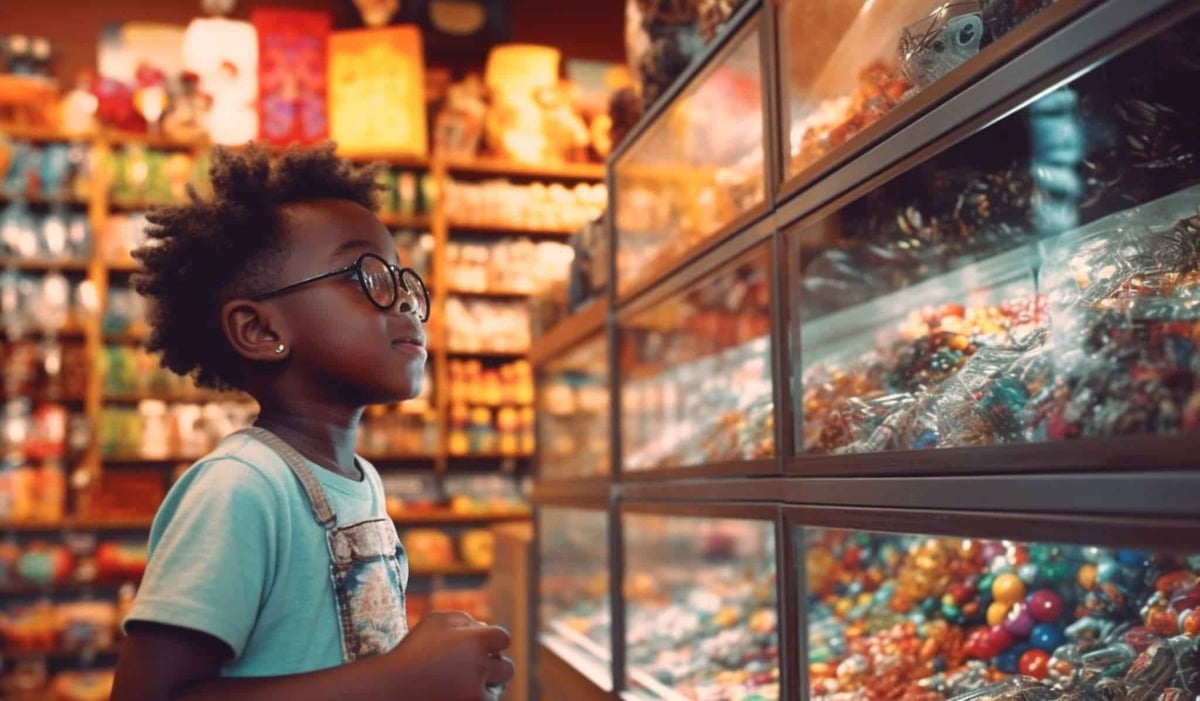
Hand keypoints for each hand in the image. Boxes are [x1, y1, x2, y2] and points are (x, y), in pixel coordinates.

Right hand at [387, 611, 513, 699]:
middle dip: (495, 668)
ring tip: (463, 683)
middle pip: (507, 669)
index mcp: (476, 641)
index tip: (481, 647)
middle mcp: (480, 667)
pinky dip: (474, 699)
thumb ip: (463, 619)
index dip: (492, 642)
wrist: (390, 688)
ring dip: (486, 687)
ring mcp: (475, 693)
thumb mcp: (435, 622)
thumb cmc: (413, 651)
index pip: (503, 639)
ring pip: (497, 692)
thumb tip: (483, 627)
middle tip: (477, 669)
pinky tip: (457, 693)